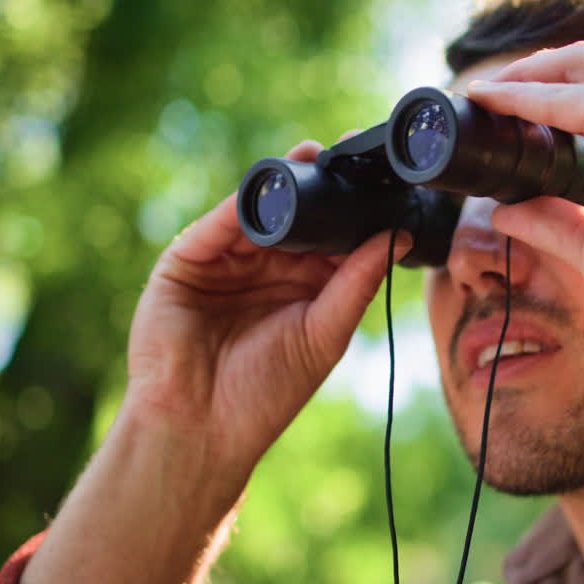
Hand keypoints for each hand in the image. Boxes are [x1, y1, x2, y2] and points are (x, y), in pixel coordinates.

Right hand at [126, 139, 410, 498]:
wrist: (202, 428)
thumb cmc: (265, 393)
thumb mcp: (324, 332)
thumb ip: (356, 282)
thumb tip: (397, 238)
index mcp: (302, 287)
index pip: (332, 238)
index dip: (356, 211)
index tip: (388, 184)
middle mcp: (265, 268)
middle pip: (297, 215)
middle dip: (321, 187)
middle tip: (352, 155)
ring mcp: (225, 262)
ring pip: (259, 212)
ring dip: (283, 186)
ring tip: (313, 159)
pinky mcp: (186, 262)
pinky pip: (217, 225)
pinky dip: (241, 206)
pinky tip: (267, 190)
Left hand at [465, 41, 583, 324]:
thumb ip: (558, 219)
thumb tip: (507, 211)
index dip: (567, 89)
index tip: (518, 106)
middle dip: (544, 69)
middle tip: (495, 92)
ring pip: (581, 64)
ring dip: (528, 73)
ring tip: (487, 91)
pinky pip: (560, 95)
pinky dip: (519, 95)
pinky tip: (489, 101)